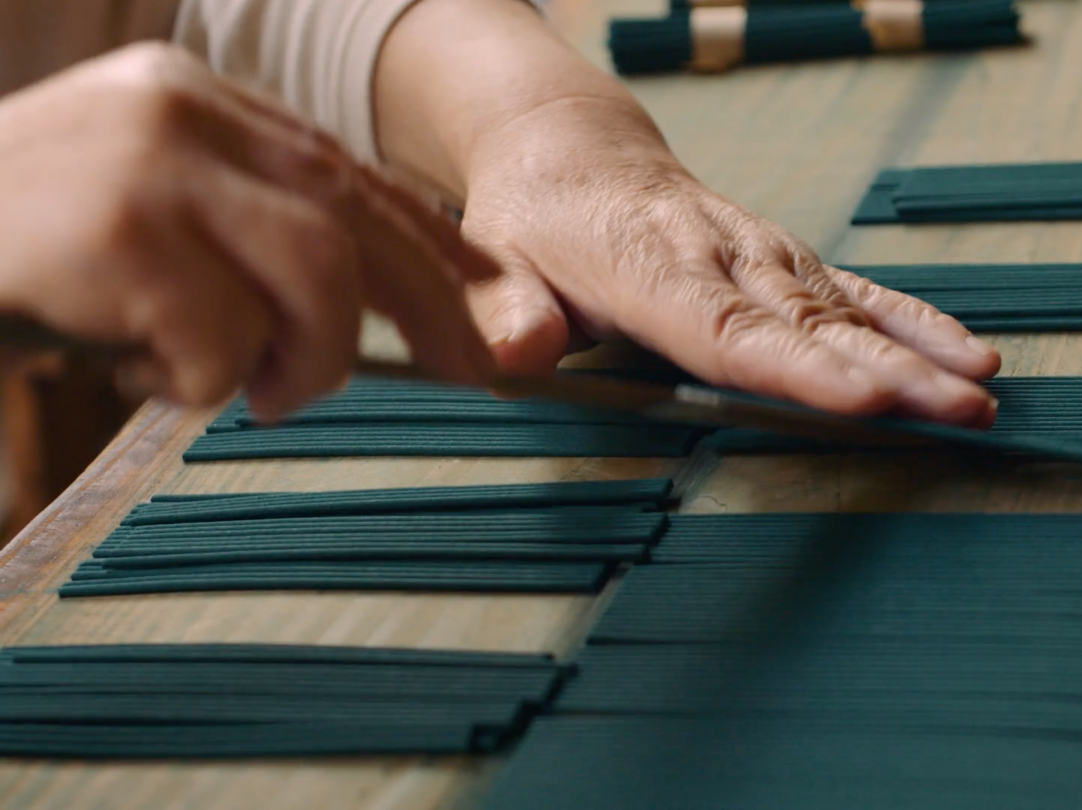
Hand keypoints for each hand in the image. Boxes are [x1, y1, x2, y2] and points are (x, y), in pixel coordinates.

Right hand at [0, 43, 496, 420]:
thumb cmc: (21, 257)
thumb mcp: (146, 225)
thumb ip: (245, 237)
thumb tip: (370, 308)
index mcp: (199, 100)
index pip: (353, 176)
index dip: (441, 250)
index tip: (499, 312)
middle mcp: (183, 106)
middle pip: (362, 216)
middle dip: (436, 309)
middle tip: (476, 374)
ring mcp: (148, 158)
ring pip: (321, 271)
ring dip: (307, 360)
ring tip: (254, 392)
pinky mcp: (116, 227)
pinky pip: (224, 334)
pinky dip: (201, 380)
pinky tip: (137, 372)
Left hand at [458, 99, 1001, 424]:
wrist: (572, 150)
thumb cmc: (534, 221)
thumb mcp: (494, 260)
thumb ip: (510, 310)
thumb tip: (519, 353)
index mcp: (653, 270)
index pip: (734, 331)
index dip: (802, 370)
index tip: (866, 400)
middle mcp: (724, 257)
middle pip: (814, 326)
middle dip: (893, 373)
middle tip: (960, 414)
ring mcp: (763, 255)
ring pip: (849, 310)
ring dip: (919, 354)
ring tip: (981, 394)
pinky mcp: (786, 257)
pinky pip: (859, 288)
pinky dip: (915, 320)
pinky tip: (968, 350)